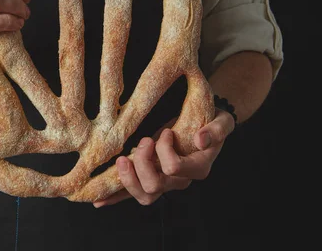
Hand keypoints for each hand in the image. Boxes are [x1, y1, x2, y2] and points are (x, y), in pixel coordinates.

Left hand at [93, 109, 235, 206]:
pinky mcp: (151, 179)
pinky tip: (99, 200)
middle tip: (143, 141)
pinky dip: (116, 196)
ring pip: (143, 194)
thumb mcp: (222, 121)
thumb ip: (217, 129)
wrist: (206, 127)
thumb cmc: (213, 122)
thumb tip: (201, 139)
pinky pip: (133, 193)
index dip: (164, 150)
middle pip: (155, 185)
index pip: (174, 167)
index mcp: (198, 168)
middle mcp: (181, 180)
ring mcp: (165, 182)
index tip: (166, 132)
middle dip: (141, 162)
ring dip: (127, 179)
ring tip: (121, 161)